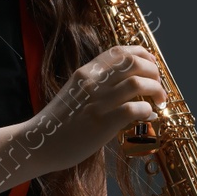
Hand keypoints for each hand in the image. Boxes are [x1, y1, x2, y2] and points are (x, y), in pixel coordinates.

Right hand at [29, 44, 167, 171]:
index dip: (142, 54)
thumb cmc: (58, 123)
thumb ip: (96, 85)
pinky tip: (147, 116)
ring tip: (158, 101)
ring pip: (137, 82)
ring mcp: (97, 102)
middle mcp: (92, 82)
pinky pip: (133, 109)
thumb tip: (124, 85)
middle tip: (158, 87)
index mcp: (86, 72)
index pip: (119, 51)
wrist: (38, 144)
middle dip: (154, 72)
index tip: (151, 65)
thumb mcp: (75, 93)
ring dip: (155, 90)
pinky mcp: (101, 123)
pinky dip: (146, 110)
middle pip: (133, 62)